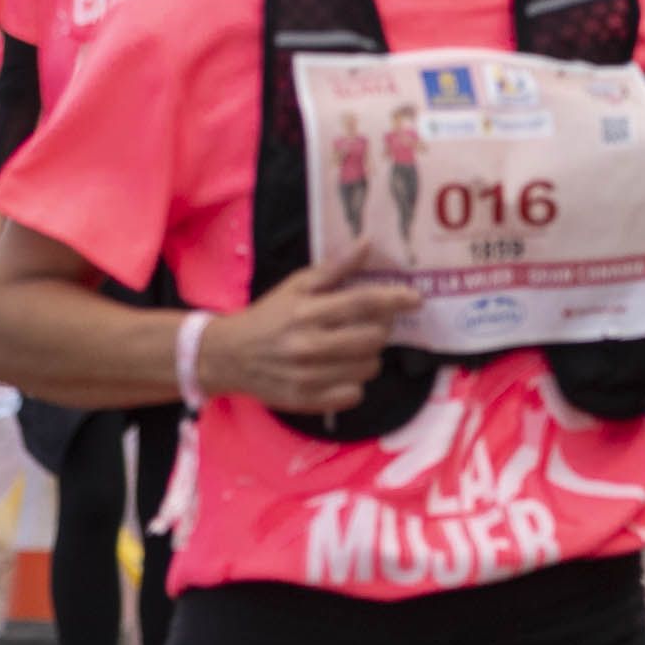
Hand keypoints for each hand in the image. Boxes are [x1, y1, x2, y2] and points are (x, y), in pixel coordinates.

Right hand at [200, 263, 411, 416]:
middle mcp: (309, 345)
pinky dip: (353, 383)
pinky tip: (338, 371)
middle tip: (368, 325)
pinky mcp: (307, 401)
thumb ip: (335, 268)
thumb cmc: (268, 316)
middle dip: (379, 329)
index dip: (395, 299)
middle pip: (373, 338)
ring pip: (368, 367)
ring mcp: (309, 377)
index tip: (416, 299)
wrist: (229, 356)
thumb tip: (367, 243)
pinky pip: (354, 394)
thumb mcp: (296, 285)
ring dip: (368, 356)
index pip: (363, 303)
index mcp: (307, 311)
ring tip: (350, 349)